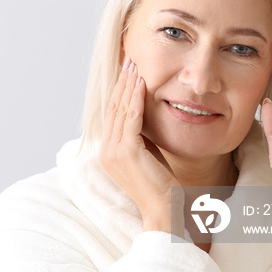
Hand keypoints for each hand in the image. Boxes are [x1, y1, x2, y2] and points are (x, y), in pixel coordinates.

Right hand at [98, 58, 182, 233]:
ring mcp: (113, 151)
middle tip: (129, 61)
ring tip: (135, 65)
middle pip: (112, 108)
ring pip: (119, 109)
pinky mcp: (126, 151)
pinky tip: (141, 83)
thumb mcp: (148, 155)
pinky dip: (135, 98)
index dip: (119, 91)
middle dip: (121, 82)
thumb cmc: (162, 186)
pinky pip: (130, 118)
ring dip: (128, 85)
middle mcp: (106, 151)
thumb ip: (141, 136)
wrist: (165, 211)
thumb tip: (143, 114)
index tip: (128, 72)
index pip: (112, 114)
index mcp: (108, 152)